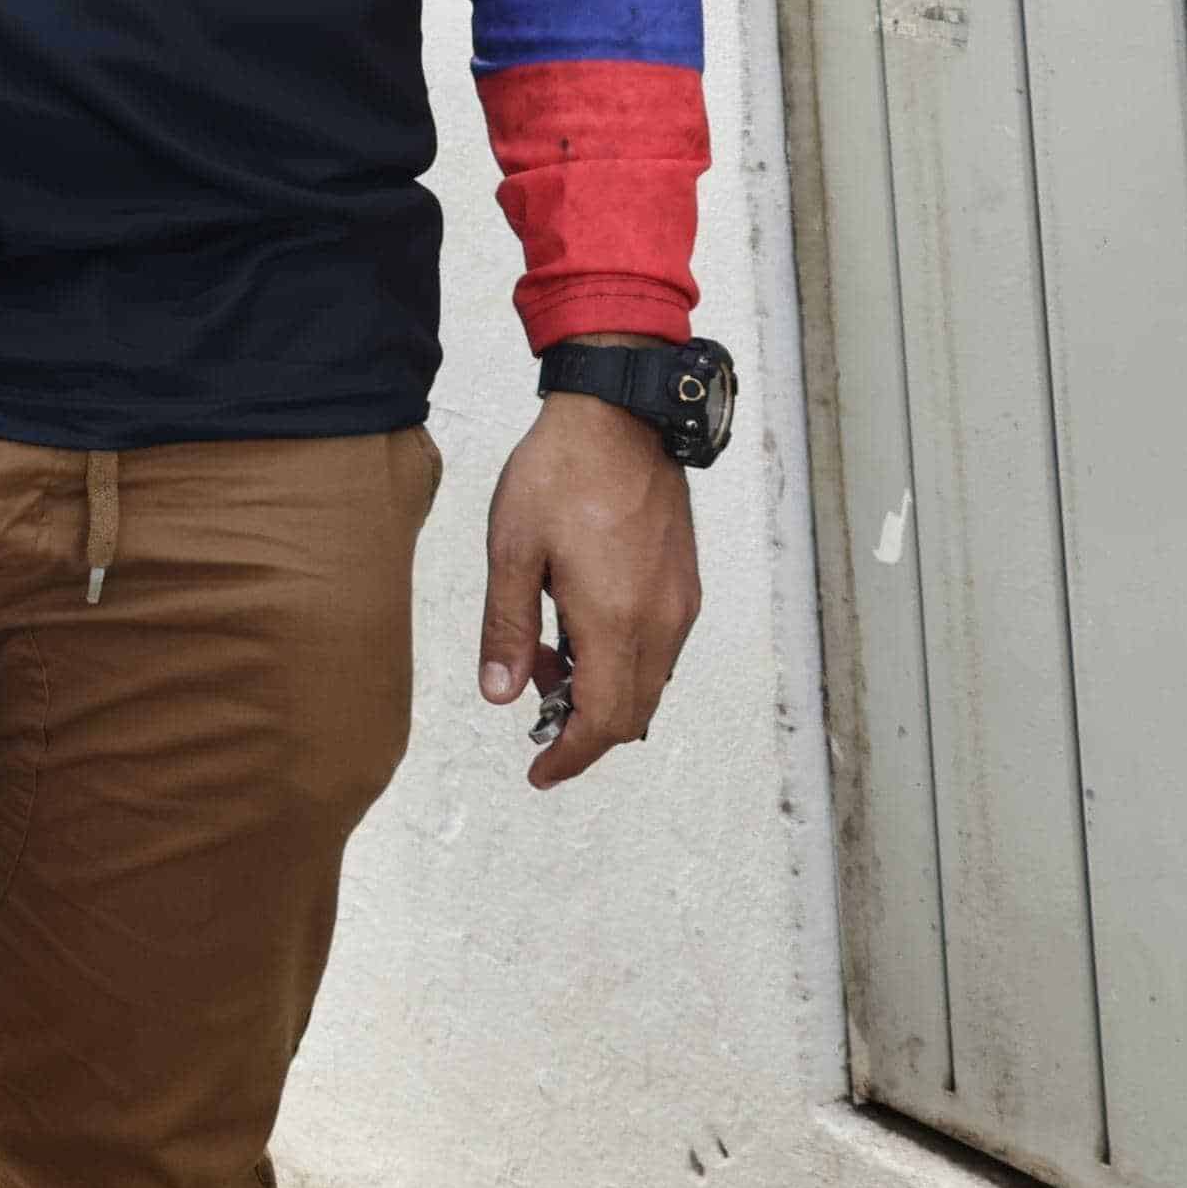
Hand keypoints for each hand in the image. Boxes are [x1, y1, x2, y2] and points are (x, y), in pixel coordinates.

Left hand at [478, 365, 700, 789]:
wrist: (618, 416)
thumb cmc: (560, 475)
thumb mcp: (512, 550)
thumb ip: (506, 627)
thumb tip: (500, 695)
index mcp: (615, 620)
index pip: (603, 720)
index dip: (571, 756)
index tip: (540, 771)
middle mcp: (660, 622)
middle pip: (631, 713)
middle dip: (582, 729)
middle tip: (533, 713)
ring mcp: (680, 604)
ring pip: (648, 683)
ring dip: (600, 691)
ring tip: (542, 654)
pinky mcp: (685, 584)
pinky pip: (659, 650)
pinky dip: (621, 661)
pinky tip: (577, 627)